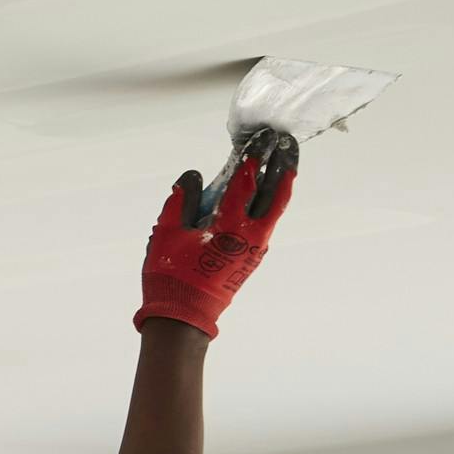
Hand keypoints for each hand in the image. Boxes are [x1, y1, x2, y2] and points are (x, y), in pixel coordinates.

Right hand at [135, 140, 295, 336]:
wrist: (184, 315)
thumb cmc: (171, 274)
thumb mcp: (167, 233)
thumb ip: (181, 201)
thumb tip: (194, 177)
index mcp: (229, 226)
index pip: (246, 183)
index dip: (254, 157)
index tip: (262, 138)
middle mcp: (250, 235)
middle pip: (275, 194)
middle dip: (282, 165)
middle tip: (286, 143)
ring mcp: (255, 248)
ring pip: (275, 209)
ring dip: (281, 183)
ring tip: (286, 162)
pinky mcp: (252, 257)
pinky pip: (266, 222)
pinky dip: (270, 202)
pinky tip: (267, 193)